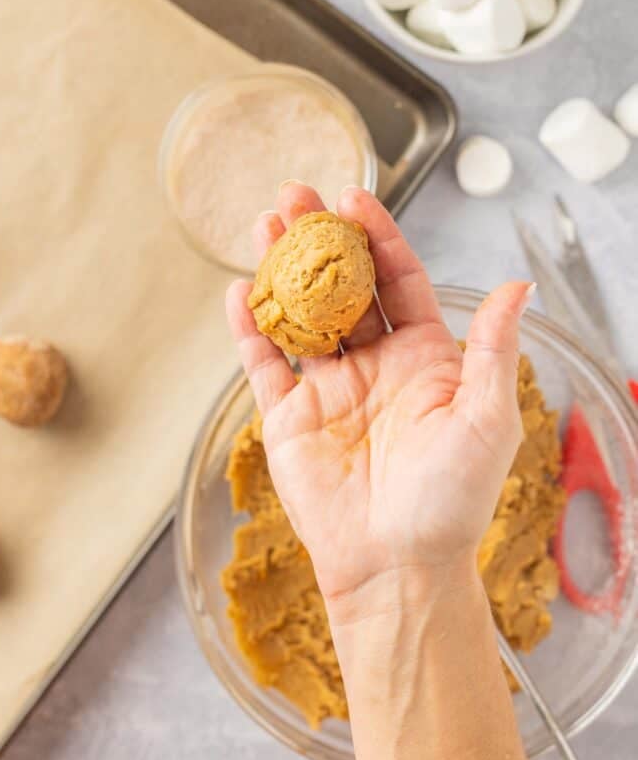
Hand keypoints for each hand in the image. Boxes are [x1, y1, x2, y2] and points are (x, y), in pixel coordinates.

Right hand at [226, 182, 530, 618]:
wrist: (398, 565)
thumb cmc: (453, 498)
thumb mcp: (487, 416)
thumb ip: (493, 347)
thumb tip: (519, 284)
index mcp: (424, 357)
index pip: (398, 279)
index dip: (378, 236)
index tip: (356, 197)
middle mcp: (374, 364)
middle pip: (342, 286)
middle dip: (319, 239)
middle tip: (296, 194)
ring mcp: (328, 387)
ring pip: (300, 314)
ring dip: (280, 269)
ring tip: (264, 223)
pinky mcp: (289, 416)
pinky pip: (264, 363)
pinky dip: (249, 328)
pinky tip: (239, 291)